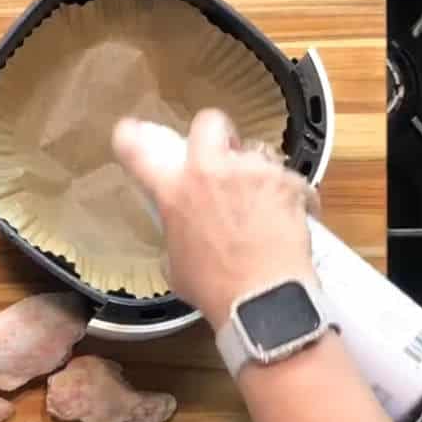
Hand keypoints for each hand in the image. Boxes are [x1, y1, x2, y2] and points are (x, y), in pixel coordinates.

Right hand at [113, 109, 316, 329]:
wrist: (261, 299)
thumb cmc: (215, 290)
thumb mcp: (176, 264)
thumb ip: (177, 232)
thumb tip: (184, 228)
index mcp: (174, 191)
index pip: (137, 149)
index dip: (132, 137)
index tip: (131, 132)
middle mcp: (209, 170)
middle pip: (209, 121)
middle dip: (216, 134)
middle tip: (222, 158)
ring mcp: (251, 171)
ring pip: (255, 151)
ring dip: (256, 171)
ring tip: (262, 204)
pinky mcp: (286, 181)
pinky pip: (288, 179)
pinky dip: (289, 196)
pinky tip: (288, 220)